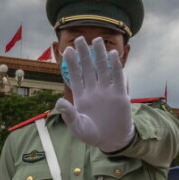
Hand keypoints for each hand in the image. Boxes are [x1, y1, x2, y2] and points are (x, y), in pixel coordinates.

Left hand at [55, 36, 133, 152]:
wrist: (111, 141)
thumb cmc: (92, 135)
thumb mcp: (78, 128)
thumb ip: (69, 115)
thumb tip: (58, 103)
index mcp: (81, 96)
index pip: (75, 75)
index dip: (71, 63)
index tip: (67, 49)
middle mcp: (93, 90)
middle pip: (88, 68)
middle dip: (84, 53)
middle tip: (81, 38)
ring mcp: (107, 91)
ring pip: (102, 69)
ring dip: (100, 55)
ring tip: (97, 40)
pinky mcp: (120, 95)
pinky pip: (118, 78)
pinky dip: (116, 66)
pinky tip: (113, 55)